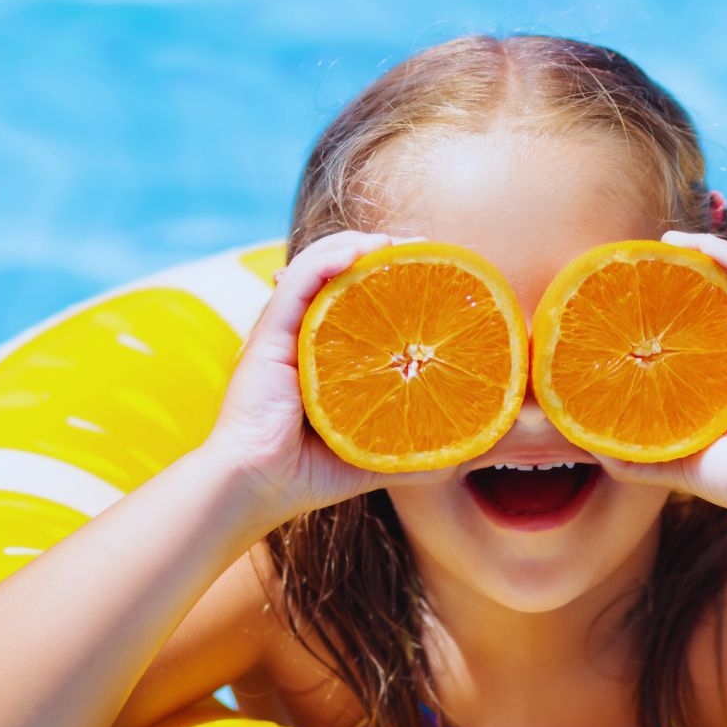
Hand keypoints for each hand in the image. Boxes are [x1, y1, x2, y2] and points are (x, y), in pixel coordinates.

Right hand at [201, 230, 453, 529]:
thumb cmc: (309, 474)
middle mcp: (303, 332)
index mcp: (325, 353)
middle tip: (426, 249)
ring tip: (400, 241)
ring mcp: (285, 329)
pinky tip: (361, 252)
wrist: (259, 486)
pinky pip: (298, 280)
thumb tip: (467, 454)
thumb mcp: (376, 454)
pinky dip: (328, 259)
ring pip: (320, 264)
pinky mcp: (269, 332)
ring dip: (361, 244)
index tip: (435, 271)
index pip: (358, 298)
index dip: (392, 276)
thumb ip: (417, 450)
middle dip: (383, 251)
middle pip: (342, 272)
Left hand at [593, 230, 726, 535]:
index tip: (650, 301)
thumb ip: (639, 456)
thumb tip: (590, 447)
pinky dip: (721, 253)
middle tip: (653, 262)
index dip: (687, 310)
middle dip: (695, 271)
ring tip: (668, 240)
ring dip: (705, 250)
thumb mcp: (682, 464)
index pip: (717, 330)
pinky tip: (690, 241)